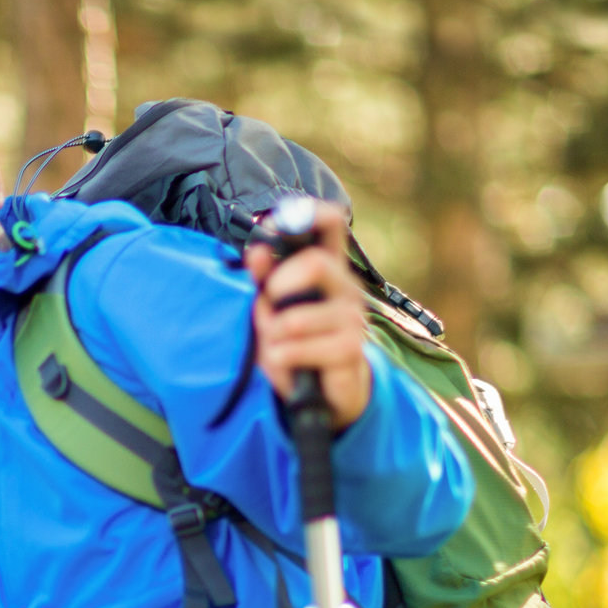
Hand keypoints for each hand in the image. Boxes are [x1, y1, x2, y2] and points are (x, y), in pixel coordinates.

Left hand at [242, 203, 369, 430]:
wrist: (324, 394)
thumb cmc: (296, 343)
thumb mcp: (272, 310)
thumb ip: (263, 281)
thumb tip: (255, 250)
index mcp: (327, 269)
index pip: (332, 224)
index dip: (308, 214)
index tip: (275, 224)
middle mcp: (345, 287)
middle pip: (314, 264)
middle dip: (277, 288)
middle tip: (270, 308)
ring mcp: (352, 317)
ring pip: (295, 318)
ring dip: (272, 335)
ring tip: (277, 346)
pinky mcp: (350, 349)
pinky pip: (298, 348)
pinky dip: (280, 358)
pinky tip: (287, 363)